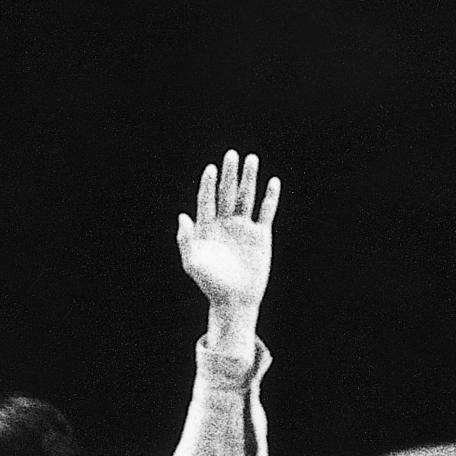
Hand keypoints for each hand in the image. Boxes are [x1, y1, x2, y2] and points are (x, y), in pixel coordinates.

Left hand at [176, 149, 278, 316]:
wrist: (234, 300)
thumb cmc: (210, 284)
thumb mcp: (192, 263)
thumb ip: (186, 240)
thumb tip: (182, 216)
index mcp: (207, 227)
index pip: (207, 199)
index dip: (208, 184)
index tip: (211, 169)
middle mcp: (225, 224)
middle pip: (227, 193)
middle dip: (230, 174)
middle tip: (232, 154)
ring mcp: (243, 228)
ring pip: (246, 198)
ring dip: (249, 179)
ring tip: (252, 159)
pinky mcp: (261, 236)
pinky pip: (266, 213)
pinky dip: (269, 198)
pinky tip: (272, 183)